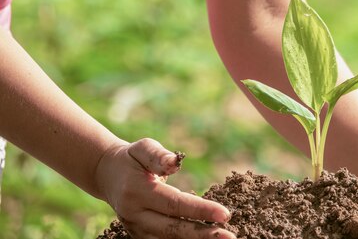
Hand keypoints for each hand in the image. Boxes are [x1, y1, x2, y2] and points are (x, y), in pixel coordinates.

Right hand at [95, 138, 234, 238]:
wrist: (107, 175)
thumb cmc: (131, 158)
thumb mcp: (143, 148)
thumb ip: (158, 156)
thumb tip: (174, 162)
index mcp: (136, 192)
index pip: (174, 204)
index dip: (200, 210)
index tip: (225, 214)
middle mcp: (134, 214)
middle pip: (172, 228)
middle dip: (203, 234)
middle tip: (230, 236)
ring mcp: (135, 228)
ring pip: (169, 238)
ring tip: (224, 238)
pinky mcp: (139, 234)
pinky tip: (206, 238)